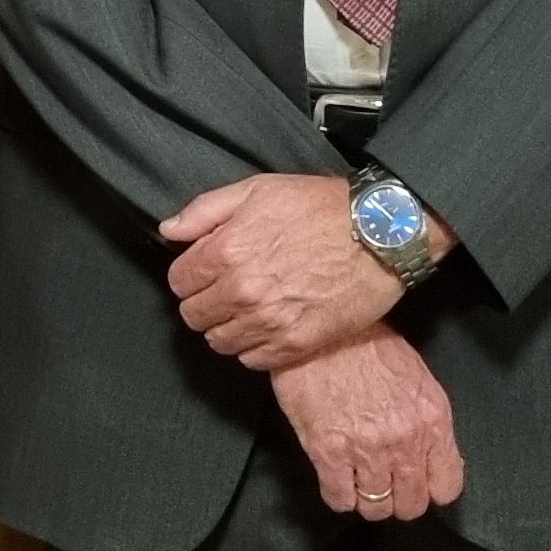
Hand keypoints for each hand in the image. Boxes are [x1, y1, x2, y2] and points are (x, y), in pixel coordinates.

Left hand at [161, 172, 428, 370]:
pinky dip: (254, 347)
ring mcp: (269, 322)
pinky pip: (252, 360)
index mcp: (228, 251)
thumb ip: (205, 211)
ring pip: (219, 342)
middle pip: (194, 316)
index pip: (179, 282)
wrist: (381, 234)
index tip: (207, 270)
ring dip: (227, 326)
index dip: (191, 274)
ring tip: (249, 308)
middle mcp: (243, 291)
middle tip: (227, 290)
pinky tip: (269, 324)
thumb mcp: (258, 189)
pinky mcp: (296, 344)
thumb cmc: (322, 207)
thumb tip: (169, 231)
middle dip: (205, 302)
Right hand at [271, 331, 465, 520]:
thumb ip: (428, 423)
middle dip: (398, 498)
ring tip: (358, 478)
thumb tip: (431, 456)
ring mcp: (367, 449)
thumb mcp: (417, 379)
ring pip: (376, 508)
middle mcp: (406, 440)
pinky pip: (340, 500)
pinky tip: (336, 475)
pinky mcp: (329, 452)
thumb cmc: (368, 345)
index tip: (418, 481)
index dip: (430, 488)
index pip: (447, 487)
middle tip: (384, 481)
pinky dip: (338, 494)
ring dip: (366, 497)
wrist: (323, 329)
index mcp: (433, 420)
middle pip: (411, 505)